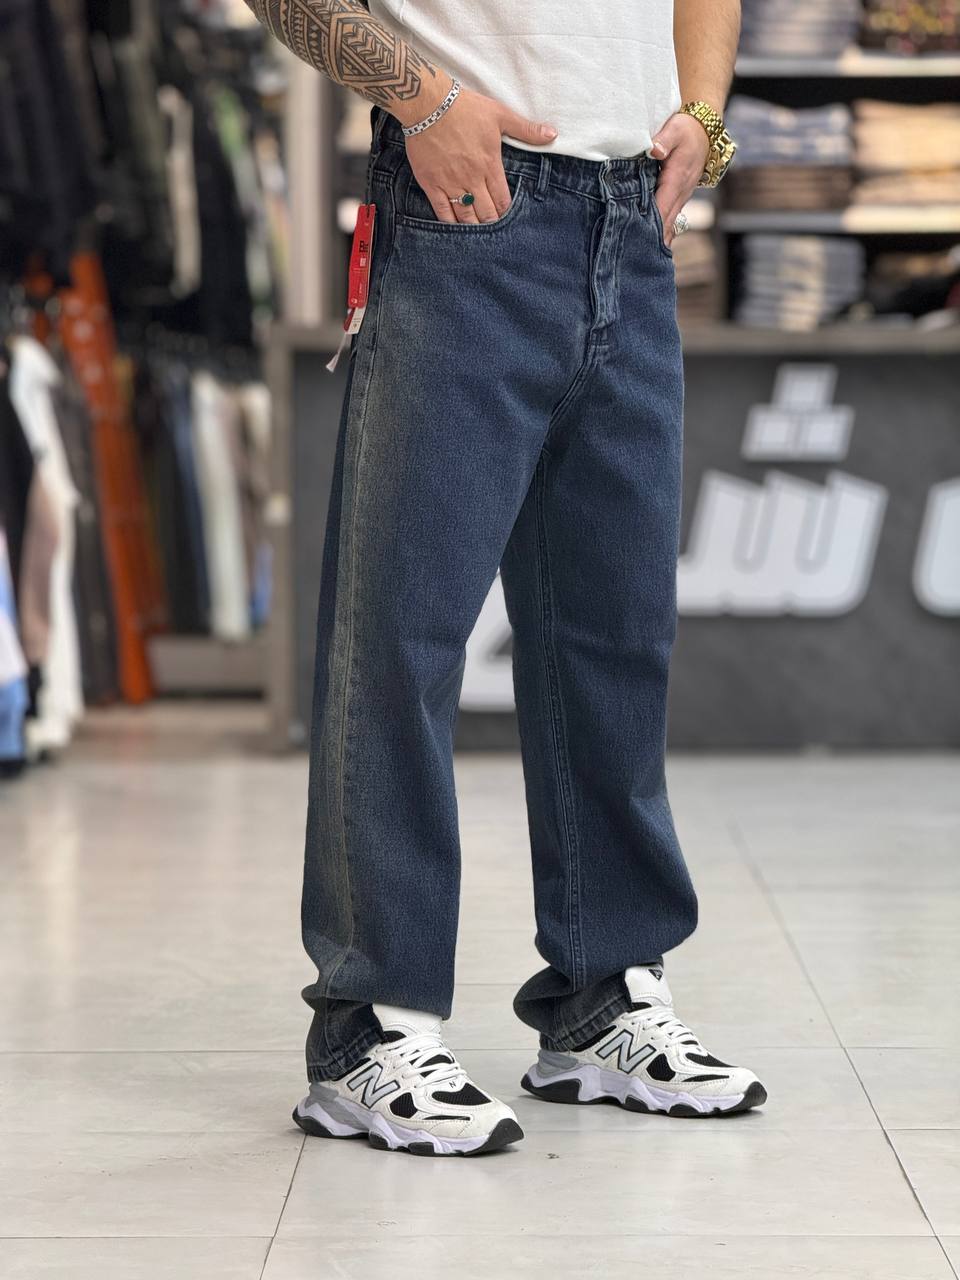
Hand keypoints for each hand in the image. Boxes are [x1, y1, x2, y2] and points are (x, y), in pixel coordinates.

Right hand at [402, 81, 557, 223]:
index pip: (502, 200)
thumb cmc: (465, 108)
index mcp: (490, 165)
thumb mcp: (500, 115)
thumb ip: (526, 130)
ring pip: (466, 217)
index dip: (505, 211)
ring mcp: (450, 183)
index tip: (505, 214)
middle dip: (491, 221)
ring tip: (478, 230)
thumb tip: (553, 135)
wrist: (429, 103)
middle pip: (486, 213)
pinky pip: (442, 212)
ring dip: (474, 227)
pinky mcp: (431, 184)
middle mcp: (472, 179)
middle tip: (492, 225)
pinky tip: (456, 227)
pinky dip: (451, 223)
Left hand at [649, 113, 709, 247]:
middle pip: (665, 223)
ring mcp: (681, 198)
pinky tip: (650, 248)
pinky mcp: (679, 199)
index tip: (638, 241)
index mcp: (676, 179)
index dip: (651, 226)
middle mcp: (681, 193)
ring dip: (656, 241)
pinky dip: (661, 234)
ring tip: (639, 259)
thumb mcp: (675, 129)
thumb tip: (655, 150)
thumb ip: (664, 140)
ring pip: (669, 225)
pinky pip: (670, 220)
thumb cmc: (685, 130)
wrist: (704, 132)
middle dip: (651, 240)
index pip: (662, 208)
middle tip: (633, 258)